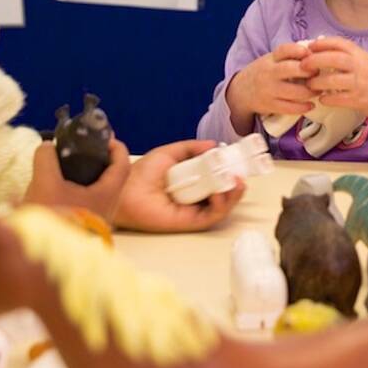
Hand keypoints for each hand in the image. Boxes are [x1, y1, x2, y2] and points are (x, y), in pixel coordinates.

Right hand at [22, 137, 131, 222]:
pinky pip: (85, 204)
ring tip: (63, 168)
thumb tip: (47, 146)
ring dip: (83, 178)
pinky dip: (74, 192)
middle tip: (80, 151)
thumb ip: (46, 159)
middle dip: (97, 162)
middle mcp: (107, 209)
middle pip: (110, 178)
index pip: (122, 164)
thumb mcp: (45, 183)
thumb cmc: (52, 220)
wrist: (42, 257)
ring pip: (96, 192)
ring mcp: (95, 221)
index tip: (103, 138)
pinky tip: (54, 190)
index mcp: (107, 195)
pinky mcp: (82, 229)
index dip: (115, 147)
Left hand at [114, 140, 245, 232]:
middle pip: (224, 193)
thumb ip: (192, 148)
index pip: (217, 178)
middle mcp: (195, 197)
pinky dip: (221, 205)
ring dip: (233, 194)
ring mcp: (194, 210)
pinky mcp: (190, 222)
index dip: (229, 171)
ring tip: (236, 182)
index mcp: (191, 181)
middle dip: (236, 183)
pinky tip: (220, 193)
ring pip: (222, 206)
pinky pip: (211, 216)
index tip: (238, 161)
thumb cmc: (142, 173)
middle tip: (241, 172)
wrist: (125, 188)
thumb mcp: (170, 153)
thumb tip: (214, 144)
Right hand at [227, 42, 313, 125]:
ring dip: (309, 92)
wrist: (241, 91)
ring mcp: (268, 90)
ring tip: (318, 91)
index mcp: (270, 59)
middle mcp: (268, 72)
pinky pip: (289, 108)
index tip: (310, 53)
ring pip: (292, 91)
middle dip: (308, 72)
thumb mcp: (272, 60)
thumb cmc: (264, 73)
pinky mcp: (269, 105)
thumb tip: (316, 52)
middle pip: (289, 69)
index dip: (298, 50)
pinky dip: (302, 107)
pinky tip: (311, 105)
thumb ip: (290, 56)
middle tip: (318, 74)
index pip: (284, 50)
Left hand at [301, 37, 367, 119]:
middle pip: (335, 59)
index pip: (339, 43)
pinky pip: (339, 98)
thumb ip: (344, 52)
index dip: (322, 44)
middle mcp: (360, 66)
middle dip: (315, 60)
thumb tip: (318, 43)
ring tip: (310, 84)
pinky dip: (327, 98)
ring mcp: (359, 83)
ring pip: (334, 80)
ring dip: (318, 82)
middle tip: (303, 65)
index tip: (310, 46)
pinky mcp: (359, 99)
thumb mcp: (362, 58)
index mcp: (359, 54)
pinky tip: (321, 98)